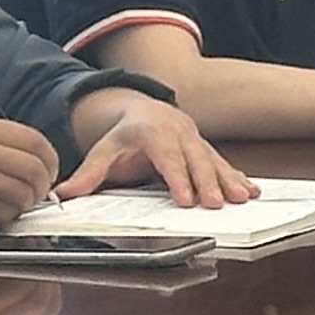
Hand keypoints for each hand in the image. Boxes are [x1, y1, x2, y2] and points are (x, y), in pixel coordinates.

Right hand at [0, 116, 67, 236]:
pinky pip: (6, 214)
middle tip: (33, 196)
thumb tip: (36, 161)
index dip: (49, 160)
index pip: (36, 140)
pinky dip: (3, 218)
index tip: (46, 173)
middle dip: (41, 187)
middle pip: (36, 168)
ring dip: (22, 205)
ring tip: (5, 206)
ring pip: (25, 194)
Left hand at [68, 95, 255, 206]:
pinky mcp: (206, 149)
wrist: (146, 109)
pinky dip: (238, 177)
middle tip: (216, 204)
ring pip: (214, 160)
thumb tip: (63, 194)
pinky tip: (251, 191)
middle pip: (195, 159)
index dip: (177, 177)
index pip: (166, 157)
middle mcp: (179, 134)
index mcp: (152, 133)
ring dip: (229, 180)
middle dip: (207, 182)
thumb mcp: (104, 150)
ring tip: (242, 198)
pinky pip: (224, 163)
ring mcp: (196, 140)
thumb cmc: (125, 136)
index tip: (185, 199)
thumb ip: (88, 174)